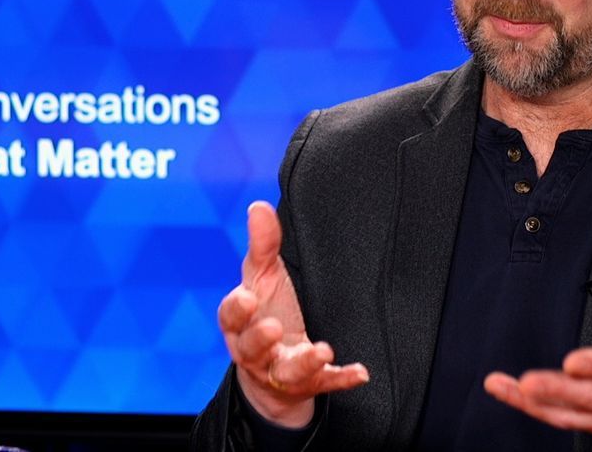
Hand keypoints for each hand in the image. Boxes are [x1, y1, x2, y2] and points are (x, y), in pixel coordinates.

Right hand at [217, 200, 368, 426]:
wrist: (275, 362)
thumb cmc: (267, 308)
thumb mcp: (262, 276)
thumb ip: (262, 244)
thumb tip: (258, 206)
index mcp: (241, 322)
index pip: (230, 317)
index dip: (236, 309)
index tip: (248, 297)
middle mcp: (256, 350)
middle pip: (250, 348)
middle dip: (260, 339)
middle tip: (274, 327)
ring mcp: (281, 370)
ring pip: (285, 372)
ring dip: (303, 362)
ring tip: (322, 350)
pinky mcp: (308, 384)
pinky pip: (324, 385)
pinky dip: (342, 379)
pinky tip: (360, 372)